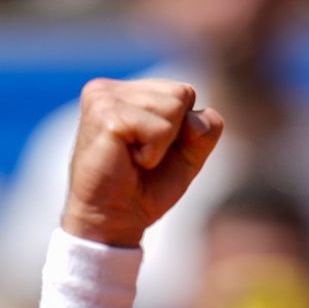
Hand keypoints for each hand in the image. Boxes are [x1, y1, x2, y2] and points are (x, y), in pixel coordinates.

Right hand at [61, 78, 223, 246]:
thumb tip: (196, 120)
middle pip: (182, 94)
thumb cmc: (147, 188)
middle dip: (175, 134)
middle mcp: (110, 87)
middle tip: (143, 157)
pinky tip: (128, 161)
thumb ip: (205, 130)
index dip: (184, 130)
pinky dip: (152, 154)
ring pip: (173, 108)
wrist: (114, 220)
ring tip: (134, 159)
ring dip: (162, 145)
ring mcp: (103, 97)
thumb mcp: (188, 155)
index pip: (185, 92)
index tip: (154, 150)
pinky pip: (159, 129)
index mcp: (127, 91)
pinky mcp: (104, 115)